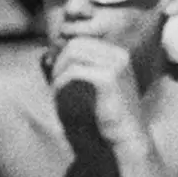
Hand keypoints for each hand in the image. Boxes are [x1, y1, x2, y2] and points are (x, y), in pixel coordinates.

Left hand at [47, 37, 149, 153]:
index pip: (82, 41)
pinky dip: (61, 82)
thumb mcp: (97, 83)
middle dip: (59, 60)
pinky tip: (57, 93)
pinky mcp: (108, 78)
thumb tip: (49, 54)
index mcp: (118, 54)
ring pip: (74, 54)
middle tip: (54, 80)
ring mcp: (116, 65)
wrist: (128, 135)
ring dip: (59, 70)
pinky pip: (75, 71)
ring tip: (56, 87)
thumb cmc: (110, 113)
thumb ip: (82, 67)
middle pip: (77, 44)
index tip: (55, 71)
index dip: (63, 53)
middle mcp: (119, 55)